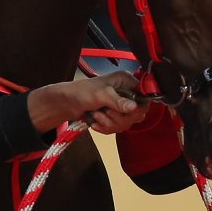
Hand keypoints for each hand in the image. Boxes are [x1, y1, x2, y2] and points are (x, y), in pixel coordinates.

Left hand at [27, 71, 150, 135]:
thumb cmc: (82, 92)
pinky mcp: (113, 116)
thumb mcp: (100, 94)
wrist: (66, 103)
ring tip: (96, 114)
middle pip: (137, 114)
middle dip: (119, 117)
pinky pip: (117, 128)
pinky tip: (94, 121)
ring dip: (108, 123)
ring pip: (126, 124)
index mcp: (126, 82)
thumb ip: (118, 101)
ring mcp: (120, 106)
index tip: (129, 112)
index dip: (138, 107)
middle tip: (104, 112)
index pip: (145, 97)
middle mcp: (126, 93)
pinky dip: (104, 127)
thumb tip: (134, 107)